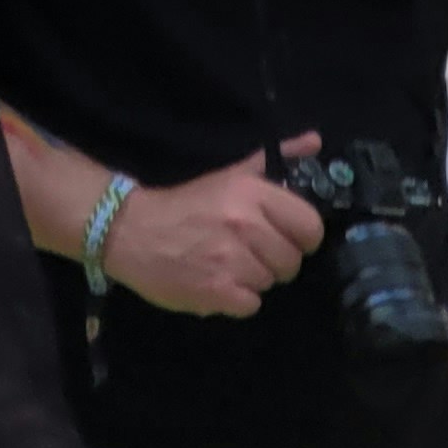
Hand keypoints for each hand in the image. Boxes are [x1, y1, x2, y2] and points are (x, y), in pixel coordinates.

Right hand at [103, 141, 324, 315]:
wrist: (132, 230)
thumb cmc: (184, 201)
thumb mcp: (230, 172)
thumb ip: (275, 158)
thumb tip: (315, 141)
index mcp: (251, 193)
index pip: (310, 227)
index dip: (300, 235)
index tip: (281, 234)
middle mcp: (246, 225)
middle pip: (292, 261)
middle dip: (274, 258)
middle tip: (247, 249)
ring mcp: (232, 261)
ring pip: (270, 283)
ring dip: (252, 277)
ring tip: (227, 262)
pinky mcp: (218, 293)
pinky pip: (252, 305)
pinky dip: (237, 298)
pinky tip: (218, 281)